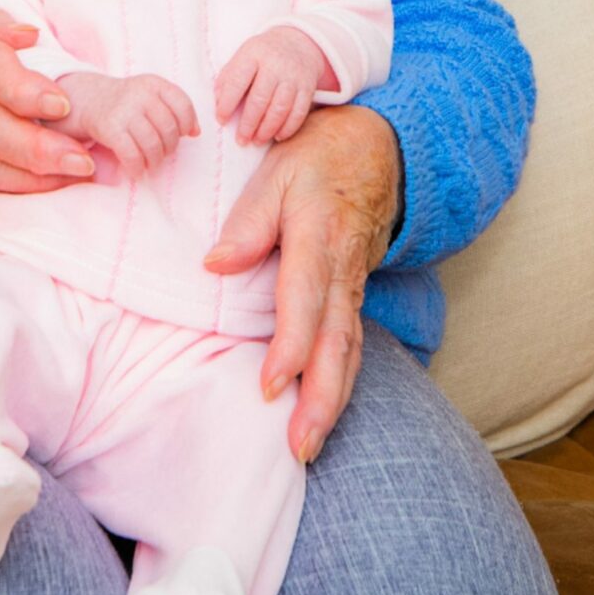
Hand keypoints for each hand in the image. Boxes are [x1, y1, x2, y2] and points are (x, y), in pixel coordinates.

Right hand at [59, 71, 199, 178]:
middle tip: (162, 153)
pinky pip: (132, 154)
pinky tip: (136, 171)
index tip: (181, 134)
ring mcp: (124, 110)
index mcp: (154, 84)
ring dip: (155, 160)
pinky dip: (137, 168)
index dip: (187, 125)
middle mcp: (140, 93)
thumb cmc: (128, 104)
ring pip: (153, 144)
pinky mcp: (109, 127)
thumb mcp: (152, 96)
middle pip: (169, 129)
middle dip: (169, 147)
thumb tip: (196, 132)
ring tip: (151, 164)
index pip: (183, 105)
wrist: (89, 100)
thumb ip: (175, 109)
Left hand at [202, 105, 400, 462]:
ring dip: (331, 402)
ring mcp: (354, 285)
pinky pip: (352, 344)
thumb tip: (215, 264)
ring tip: (307, 447)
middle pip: (335, 344)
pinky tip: (323, 413)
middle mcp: (343, 271)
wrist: (379, 147)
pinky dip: (341, 383)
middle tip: (298, 446)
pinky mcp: (355, 293)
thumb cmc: (319, 156)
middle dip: (319, 399)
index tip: (271, 387)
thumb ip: (249, 220)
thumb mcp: (277, 171)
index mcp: (319, 238)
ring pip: (348, 352)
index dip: (291, 348)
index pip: (305, 300)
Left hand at [213, 27, 331, 144]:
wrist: (296, 44)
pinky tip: (278, 136)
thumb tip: (218, 103)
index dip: (227, 104)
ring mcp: (293, 76)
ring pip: (280, 108)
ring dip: (267, 129)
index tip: (221, 120)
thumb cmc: (262, 56)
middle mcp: (275, 65)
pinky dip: (288, 128)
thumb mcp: (242, 57)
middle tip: (241, 139)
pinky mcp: (307, 87)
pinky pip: (299, 112)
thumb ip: (228, 78)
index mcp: (253, 54)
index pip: (237, 82)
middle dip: (249, 124)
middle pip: (260, 99)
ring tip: (257, 140)